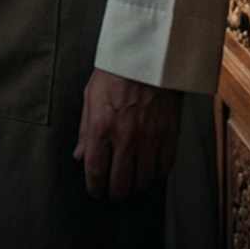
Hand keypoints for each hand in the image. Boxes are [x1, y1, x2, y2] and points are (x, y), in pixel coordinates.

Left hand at [74, 69, 179, 201]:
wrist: (145, 55)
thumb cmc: (114, 73)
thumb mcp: (90, 97)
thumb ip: (84, 130)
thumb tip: (79, 156)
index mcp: (101, 128)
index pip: (96, 171)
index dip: (95, 186)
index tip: (96, 191)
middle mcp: (125, 137)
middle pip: (121, 181)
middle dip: (116, 193)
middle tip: (115, 194)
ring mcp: (150, 137)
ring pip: (144, 178)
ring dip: (137, 187)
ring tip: (133, 186)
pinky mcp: (170, 133)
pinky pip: (165, 166)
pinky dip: (158, 174)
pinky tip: (152, 172)